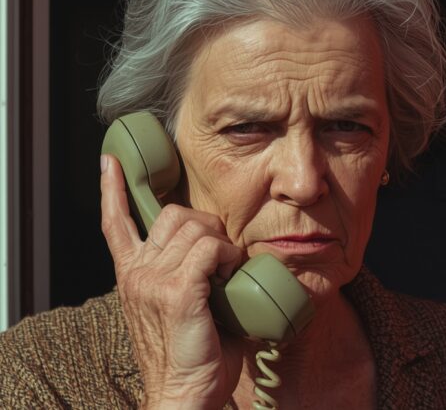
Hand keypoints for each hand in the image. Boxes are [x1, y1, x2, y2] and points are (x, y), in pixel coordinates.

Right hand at [100, 154, 244, 408]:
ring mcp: (154, 280)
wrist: (185, 394)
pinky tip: (230, 275)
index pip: (115, 223)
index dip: (112, 189)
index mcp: (132, 275)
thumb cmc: (191, 353)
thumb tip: (216, 251)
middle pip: (172, 214)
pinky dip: (228, 256)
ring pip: (195, 226)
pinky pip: (211, 248)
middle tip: (221, 254)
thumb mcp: (177, 305)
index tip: (111, 163)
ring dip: (221, 242)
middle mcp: (137, 273)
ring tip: (227, 270)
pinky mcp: (178, 292)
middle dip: (204, 223)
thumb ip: (185, 272)